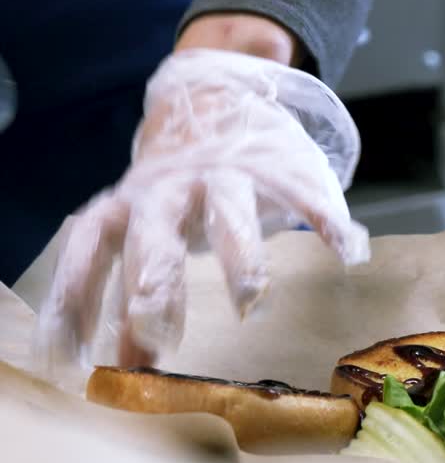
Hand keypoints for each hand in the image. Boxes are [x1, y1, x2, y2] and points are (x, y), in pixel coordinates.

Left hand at [37, 47, 368, 367]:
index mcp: (129, 204)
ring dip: (239, 259)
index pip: (92, 249)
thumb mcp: (147, 229)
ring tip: (251, 303)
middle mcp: (171, 188)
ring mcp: (227, 175)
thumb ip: (139, 293)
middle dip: (156, 282)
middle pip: (156, 235)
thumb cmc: (179, 188)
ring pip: (229, 213)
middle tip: (158, 332)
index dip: (79, 296)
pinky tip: (348, 253)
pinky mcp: (279, 166)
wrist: (215, 94)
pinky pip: (303, 193)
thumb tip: (126, 367)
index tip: (79, 351)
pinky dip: (327, 221)